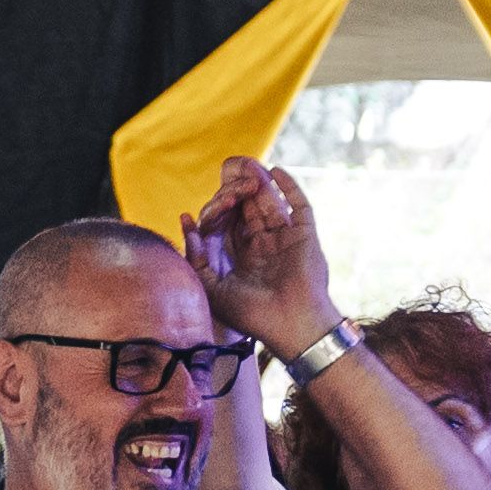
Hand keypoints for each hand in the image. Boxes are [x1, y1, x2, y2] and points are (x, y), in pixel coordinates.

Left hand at [194, 156, 344, 351]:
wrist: (290, 324)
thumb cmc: (251, 314)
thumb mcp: (213, 287)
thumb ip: (197, 257)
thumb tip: (186, 221)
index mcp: (243, 258)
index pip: (229, 225)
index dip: (219, 211)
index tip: (208, 204)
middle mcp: (264, 245)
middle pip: (249, 210)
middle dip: (239, 192)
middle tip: (229, 171)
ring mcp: (285, 238)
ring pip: (270, 203)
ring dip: (260, 185)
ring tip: (249, 165)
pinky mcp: (304, 234)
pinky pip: (298, 205)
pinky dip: (289, 187)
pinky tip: (275, 171)